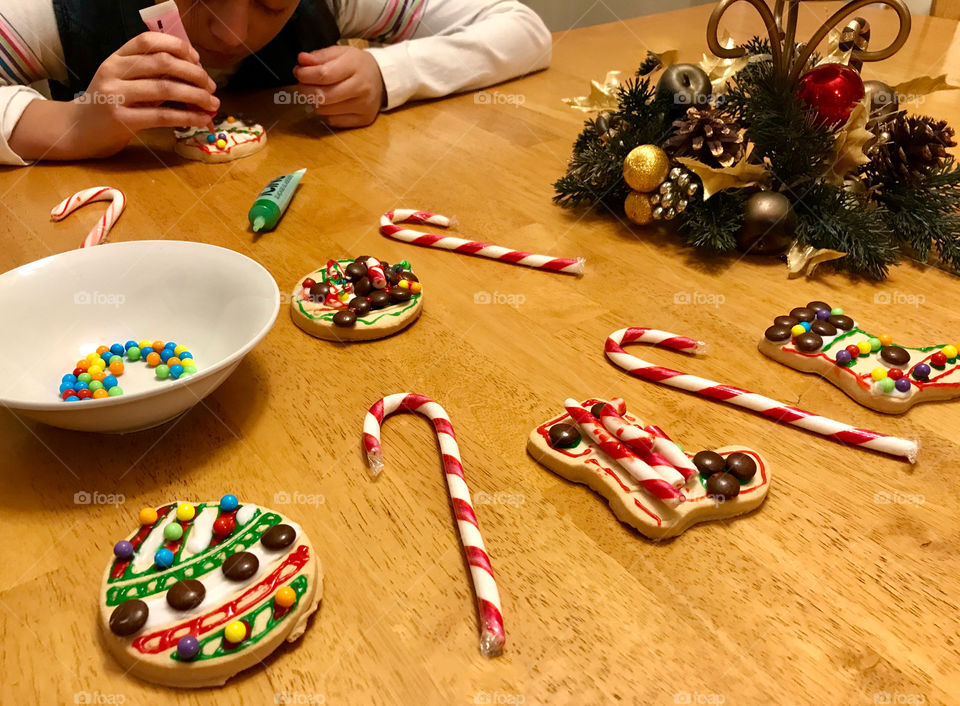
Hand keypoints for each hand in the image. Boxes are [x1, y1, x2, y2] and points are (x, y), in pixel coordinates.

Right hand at [56, 32, 217, 158]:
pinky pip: (161, 116)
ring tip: (212, 104)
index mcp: (116, 58)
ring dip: (196, 96)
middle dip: (194, 73)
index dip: (177, 46)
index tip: (197, 59)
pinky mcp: (121, 120)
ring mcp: (115, 95)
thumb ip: (152, 75)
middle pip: (163, 62)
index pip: (148, 41)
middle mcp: (113, 71)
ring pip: (165, 88)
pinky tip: (202, 120)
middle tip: (211, 86)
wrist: (77, 131)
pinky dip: (187, 117)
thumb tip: (196, 76)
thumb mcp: (125, 82)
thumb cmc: (109, 106)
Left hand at [293, 47, 384, 128]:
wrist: (382, 78)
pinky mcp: (364, 119)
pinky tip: (330, 104)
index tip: (298, 72)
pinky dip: (326, 113)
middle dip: (305, 91)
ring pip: (326, 110)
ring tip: (316, 93)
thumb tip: (301, 60)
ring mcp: (364, 106)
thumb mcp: (340, 53)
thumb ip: (320, 56)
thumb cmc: (357, 65)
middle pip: (323, 96)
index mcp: (355, 66)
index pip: (324, 74)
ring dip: (315, 102)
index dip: (305, 75)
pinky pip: (334, 121)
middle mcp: (361, 87)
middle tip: (302, 85)